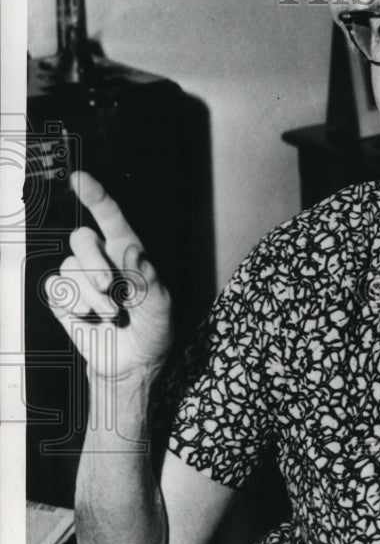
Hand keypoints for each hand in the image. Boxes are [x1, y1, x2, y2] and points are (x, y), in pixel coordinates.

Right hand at [45, 171, 173, 380]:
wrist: (134, 363)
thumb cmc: (154, 329)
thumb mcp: (161, 305)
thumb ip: (148, 278)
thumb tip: (133, 252)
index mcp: (128, 252)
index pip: (110, 218)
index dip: (95, 196)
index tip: (79, 179)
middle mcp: (101, 260)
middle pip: (81, 238)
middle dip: (93, 262)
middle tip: (110, 289)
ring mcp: (80, 279)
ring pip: (69, 265)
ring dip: (90, 293)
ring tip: (111, 313)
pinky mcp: (64, 299)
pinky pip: (55, 287)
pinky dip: (72, 301)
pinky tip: (87, 315)